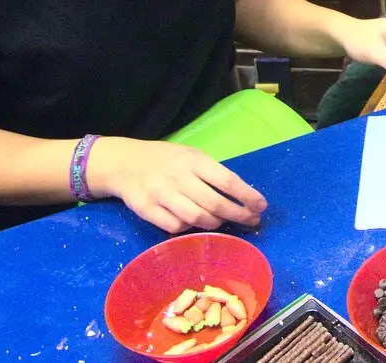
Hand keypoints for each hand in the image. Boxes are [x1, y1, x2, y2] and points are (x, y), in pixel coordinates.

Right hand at [86, 137, 266, 233]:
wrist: (124, 163)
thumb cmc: (166, 160)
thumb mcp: (190, 156)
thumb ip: (211, 173)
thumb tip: (242, 196)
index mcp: (193, 160)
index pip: (227, 180)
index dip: (247, 196)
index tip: (261, 206)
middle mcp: (178, 177)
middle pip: (215, 203)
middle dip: (238, 215)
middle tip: (251, 221)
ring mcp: (161, 194)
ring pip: (197, 218)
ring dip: (216, 224)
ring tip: (223, 223)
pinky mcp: (147, 210)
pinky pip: (176, 227)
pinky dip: (190, 229)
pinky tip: (195, 224)